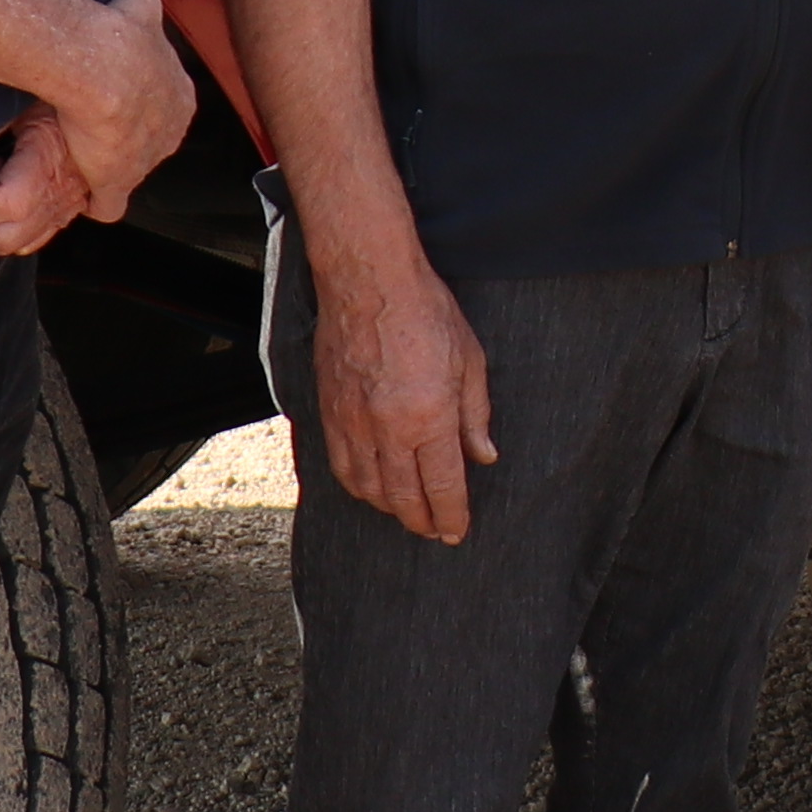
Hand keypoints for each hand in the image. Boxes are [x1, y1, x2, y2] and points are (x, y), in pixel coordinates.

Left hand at [0, 111, 82, 257]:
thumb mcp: (26, 106)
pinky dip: (7, 235)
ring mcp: (65, 207)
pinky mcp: (67, 212)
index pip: (4, 203)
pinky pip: (33, 241)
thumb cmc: (63, 103)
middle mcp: (58, 194)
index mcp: (47, 163)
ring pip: (18, 245)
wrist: (104, 112)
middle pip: (6, 236)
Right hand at [30, 0, 187, 226]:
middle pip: (149, 141)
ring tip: (83, 158)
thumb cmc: (121, 38)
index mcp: (180, 97)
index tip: (114, 102)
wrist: (104, 67)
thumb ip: (144, 11)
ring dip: (107, 164)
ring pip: (131, 168)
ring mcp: (147, 160)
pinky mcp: (118, 183)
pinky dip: (96, 200)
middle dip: (125, 137)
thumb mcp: (142, 11)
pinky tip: (83, 195)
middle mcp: (171, 131)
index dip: (136, 108)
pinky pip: (109, 204)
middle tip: (94, 129)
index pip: (162, 111)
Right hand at [311, 244, 495, 544]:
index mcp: (429, 418)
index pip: (443, 486)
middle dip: (422, 520)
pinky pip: (342, 466)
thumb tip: (483, 456)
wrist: (368, 280)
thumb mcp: (469, 361)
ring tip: (407, 512)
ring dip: (390, 508)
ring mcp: (353, 424)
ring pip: (368, 488)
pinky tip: (371, 488)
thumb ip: (475, 416)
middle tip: (435, 530)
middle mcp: (388, 430)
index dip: (451, 515)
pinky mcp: (329, 412)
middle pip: (404, 497)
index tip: (456, 531)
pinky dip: (358, 486)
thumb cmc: (425, 312)